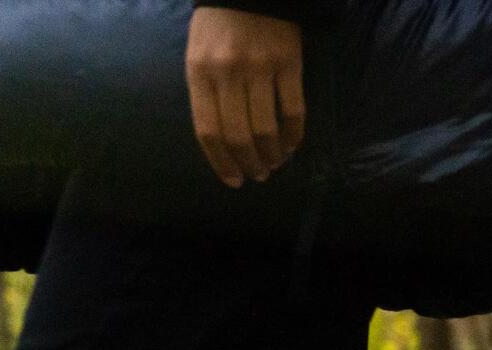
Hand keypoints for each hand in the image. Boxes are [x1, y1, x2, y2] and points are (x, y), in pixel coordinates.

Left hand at [186, 8, 305, 186]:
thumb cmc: (217, 28)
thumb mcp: (197, 56)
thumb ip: (206, 94)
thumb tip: (223, 141)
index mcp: (199, 72)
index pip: (208, 130)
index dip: (221, 162)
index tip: (233, 180)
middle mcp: (228, 73)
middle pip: (239, 135)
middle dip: (249, 163)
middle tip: (258, 175)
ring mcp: (261, 69)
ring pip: (267, 128)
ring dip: (273, 155)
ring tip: (275, 163)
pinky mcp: (290, 65)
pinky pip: (294, 111)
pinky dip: (294, 136)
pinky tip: (291, 145)